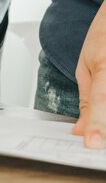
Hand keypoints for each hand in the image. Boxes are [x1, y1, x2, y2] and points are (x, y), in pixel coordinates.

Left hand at [72, 1, 105, 148]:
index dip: (98, 124)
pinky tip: (102, 113)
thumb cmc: (103, 39)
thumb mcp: (86, 67)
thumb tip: (80, 130)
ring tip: (98, 114)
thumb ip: (86, 101)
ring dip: (105, 120)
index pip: (101, 101)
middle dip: (103, 127)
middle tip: (94, 138)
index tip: (92, 143)